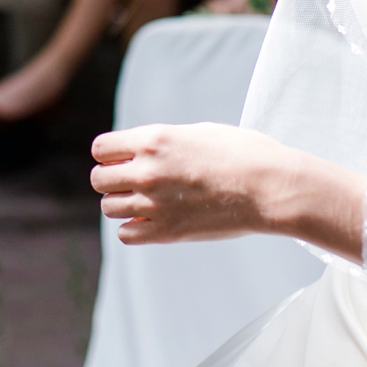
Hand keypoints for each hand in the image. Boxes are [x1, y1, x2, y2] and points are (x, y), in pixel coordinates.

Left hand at [89, 122, 292, 244]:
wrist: (267, 187)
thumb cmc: (240, 153)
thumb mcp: (196, 132)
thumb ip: (163, 143)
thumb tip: (144, 150)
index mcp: (153, 139)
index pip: (101, 149)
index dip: (110, 154)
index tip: (124, 158)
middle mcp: (147, 171)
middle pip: (99, 180)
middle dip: (112, 179)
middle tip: (132, 181)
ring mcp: (155, 203)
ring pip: (109, 207)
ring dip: (121, 203)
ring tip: (144, 200)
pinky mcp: (167, 232)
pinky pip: (127, 234)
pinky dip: (134, 227)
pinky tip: (152, 220)